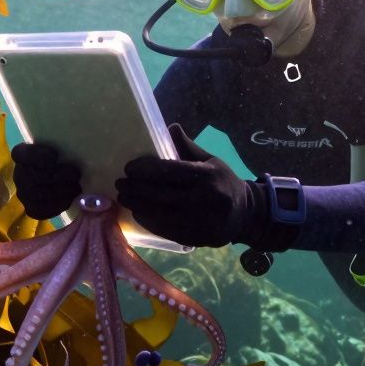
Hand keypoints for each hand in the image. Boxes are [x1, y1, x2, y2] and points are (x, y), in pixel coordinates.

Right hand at [11, 143, 81, 219]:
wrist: (65, 184)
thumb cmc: (64, 161)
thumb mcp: (64, 150)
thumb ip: (65, 145)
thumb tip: (78, 143)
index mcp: (23, 155)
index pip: (20, 154)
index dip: (35, 155)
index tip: (55, 155)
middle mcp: (19, 174)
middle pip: (33, 176)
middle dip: (58, 176)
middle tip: (76, 174)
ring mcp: (23, 193)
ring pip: (37, 194)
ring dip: (60, 191)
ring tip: (76, 187)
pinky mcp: (31, 209)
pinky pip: (40, 210)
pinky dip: (57, 205)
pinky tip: (70, 199)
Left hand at [115, 124, 266, 247]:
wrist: (244, 215)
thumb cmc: (223, 182)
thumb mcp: (211, 160)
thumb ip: (188, 147)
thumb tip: (170, 127)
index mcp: (208, 176)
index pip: (169, 171)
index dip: (145, 169)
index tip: (128, 168)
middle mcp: (203, 199)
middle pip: (160, 194)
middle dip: (135, 188)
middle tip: (120, 183)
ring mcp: (198, 222)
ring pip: (159, 214)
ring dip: (137, 205)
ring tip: (123, 197)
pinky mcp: (194, 238)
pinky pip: (164, 229)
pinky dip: (147, 220)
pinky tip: (137, 211)